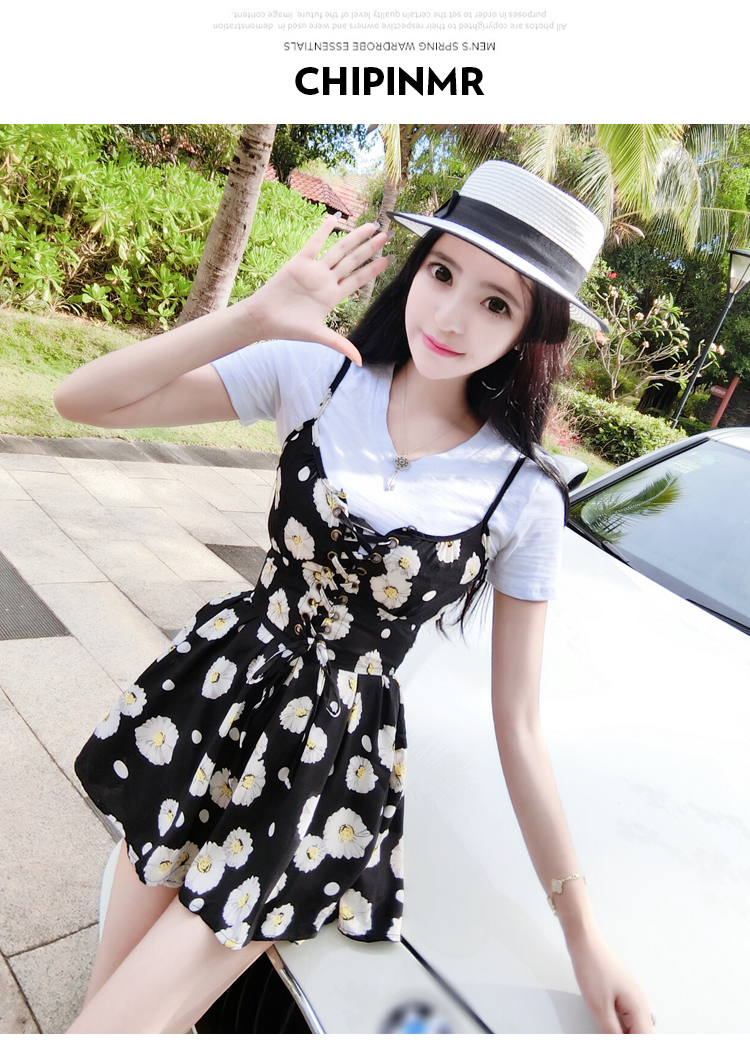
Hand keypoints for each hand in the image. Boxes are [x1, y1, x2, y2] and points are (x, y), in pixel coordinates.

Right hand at [241, 214, 390, 363]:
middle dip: (370, 249)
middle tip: (387, 235)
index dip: (374, 269)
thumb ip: (340, 344)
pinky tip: (335, 219)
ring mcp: (314, 270)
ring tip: (371, 226)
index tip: (389, 259)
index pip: (359, 279)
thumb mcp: (318, 336)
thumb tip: (359, 361)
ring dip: (354, 238)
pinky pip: (314, 244)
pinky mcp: (299, 262)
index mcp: (333, 296)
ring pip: (339, 250)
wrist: (264, 319)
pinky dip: (324, 231)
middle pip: (353, 261)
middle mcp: (326, 280)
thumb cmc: (289, 328)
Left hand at [567, 929, 652, 1032]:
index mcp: (639, 1007)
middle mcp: (640, 1003)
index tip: (614, 1040)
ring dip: (624, 1034)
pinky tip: (608, 1028)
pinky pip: (627, 1019)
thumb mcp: (600, 1007)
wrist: (585, 943)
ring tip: (607, 1032)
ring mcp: (632, 998)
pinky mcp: (622, 995)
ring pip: (635, 1028)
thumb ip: (611, 1032)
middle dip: (629, 1039)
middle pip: (642, 1034)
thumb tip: (617, 1043)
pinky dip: (620, 1028)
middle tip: (608, 1034)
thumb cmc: (593, 966)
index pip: (645, 1038)